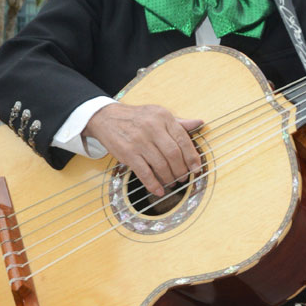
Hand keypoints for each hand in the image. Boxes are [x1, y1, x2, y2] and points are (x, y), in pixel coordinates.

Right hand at [85, 102, 202, 196]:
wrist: (106, 118)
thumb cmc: (137, 118)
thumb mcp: (158, 114)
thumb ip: (178, 122)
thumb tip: (199, 123)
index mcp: (163, 117)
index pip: (183, 139)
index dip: (192, 157)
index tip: (196, 168)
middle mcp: (152, 127)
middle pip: (174, 154)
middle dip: (181, 170)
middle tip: (183, 177)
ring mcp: (139, 141)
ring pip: (161, 165)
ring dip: (169, 178)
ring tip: (172, 182)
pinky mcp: (128, 153)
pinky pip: (145, 173)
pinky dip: (153, 184)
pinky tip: (159, 190)